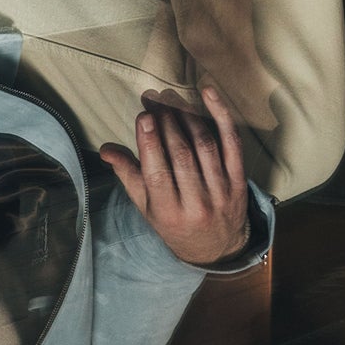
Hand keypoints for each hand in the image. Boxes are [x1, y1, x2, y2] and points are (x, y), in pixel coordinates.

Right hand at [99, 83, 251, 266]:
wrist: (216, 249)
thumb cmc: (174, 222)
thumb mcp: (146, 207)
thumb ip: (127, 174)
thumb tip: (105, 149)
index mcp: (168, 213)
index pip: (158, 174)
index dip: (151, 143)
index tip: (144, 116)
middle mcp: (197, 205)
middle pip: (181, 155)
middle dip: (167, 121)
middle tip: (155, 97)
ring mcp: (221, 193)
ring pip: (205, 146)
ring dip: (188, 116)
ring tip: (172, 97)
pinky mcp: (239, 182)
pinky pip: (232, 144)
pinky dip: (222, 116)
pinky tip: (208, 95)